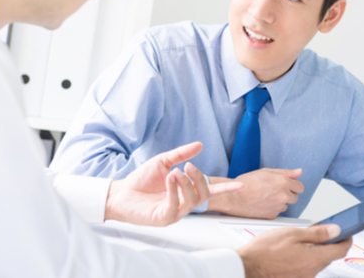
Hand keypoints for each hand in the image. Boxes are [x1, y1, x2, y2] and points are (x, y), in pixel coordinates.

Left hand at [105, 142, 243, 225]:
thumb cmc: (142, 180)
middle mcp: (183, 204)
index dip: (226, 189)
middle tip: (187, 165)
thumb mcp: (163, 161)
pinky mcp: (163, 218)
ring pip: (192, 201)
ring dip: (186, 183)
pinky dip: (173, 190)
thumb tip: (199, 145)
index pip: (210, 191)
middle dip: (199, 178)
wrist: (121, 192)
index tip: (242, 185)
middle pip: (203, 194)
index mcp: (186, 192)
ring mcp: (175, 213)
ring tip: (175, 171)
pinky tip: (169, 179)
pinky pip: (174, 205)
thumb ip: (181, 154)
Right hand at [208, 168, 303, 218]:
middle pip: (295, 197)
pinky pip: (278, 211)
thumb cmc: (247, 183)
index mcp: (283, 182)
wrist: (234, 197)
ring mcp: (278, 207)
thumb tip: (299, 172)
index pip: (300, 187)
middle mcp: (283, 195)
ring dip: (280, 202)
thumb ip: (285, 172)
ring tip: (266, 197)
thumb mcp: (266, 172)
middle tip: (273, 190)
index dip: (293, 186)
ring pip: (286, 205)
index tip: (287, 186)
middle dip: (287, 194)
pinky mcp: (272, 215)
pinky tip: (263, 203)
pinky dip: (273, 208)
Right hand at [237, 224, 350, 277]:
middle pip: (328, 257)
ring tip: (303, 239)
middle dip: (329, 244)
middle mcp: (311, 272)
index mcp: (314, 259)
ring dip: (315, 251)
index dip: (346, 239)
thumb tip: (335, 230)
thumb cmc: (265, 250)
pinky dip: (305, 258)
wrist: (246, 267)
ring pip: (316, 263)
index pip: (340, 250)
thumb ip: (316, 233)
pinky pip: (306, 268)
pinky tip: (293, 250)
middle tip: (323, 231)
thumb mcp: (292, 234)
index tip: (347, 232)